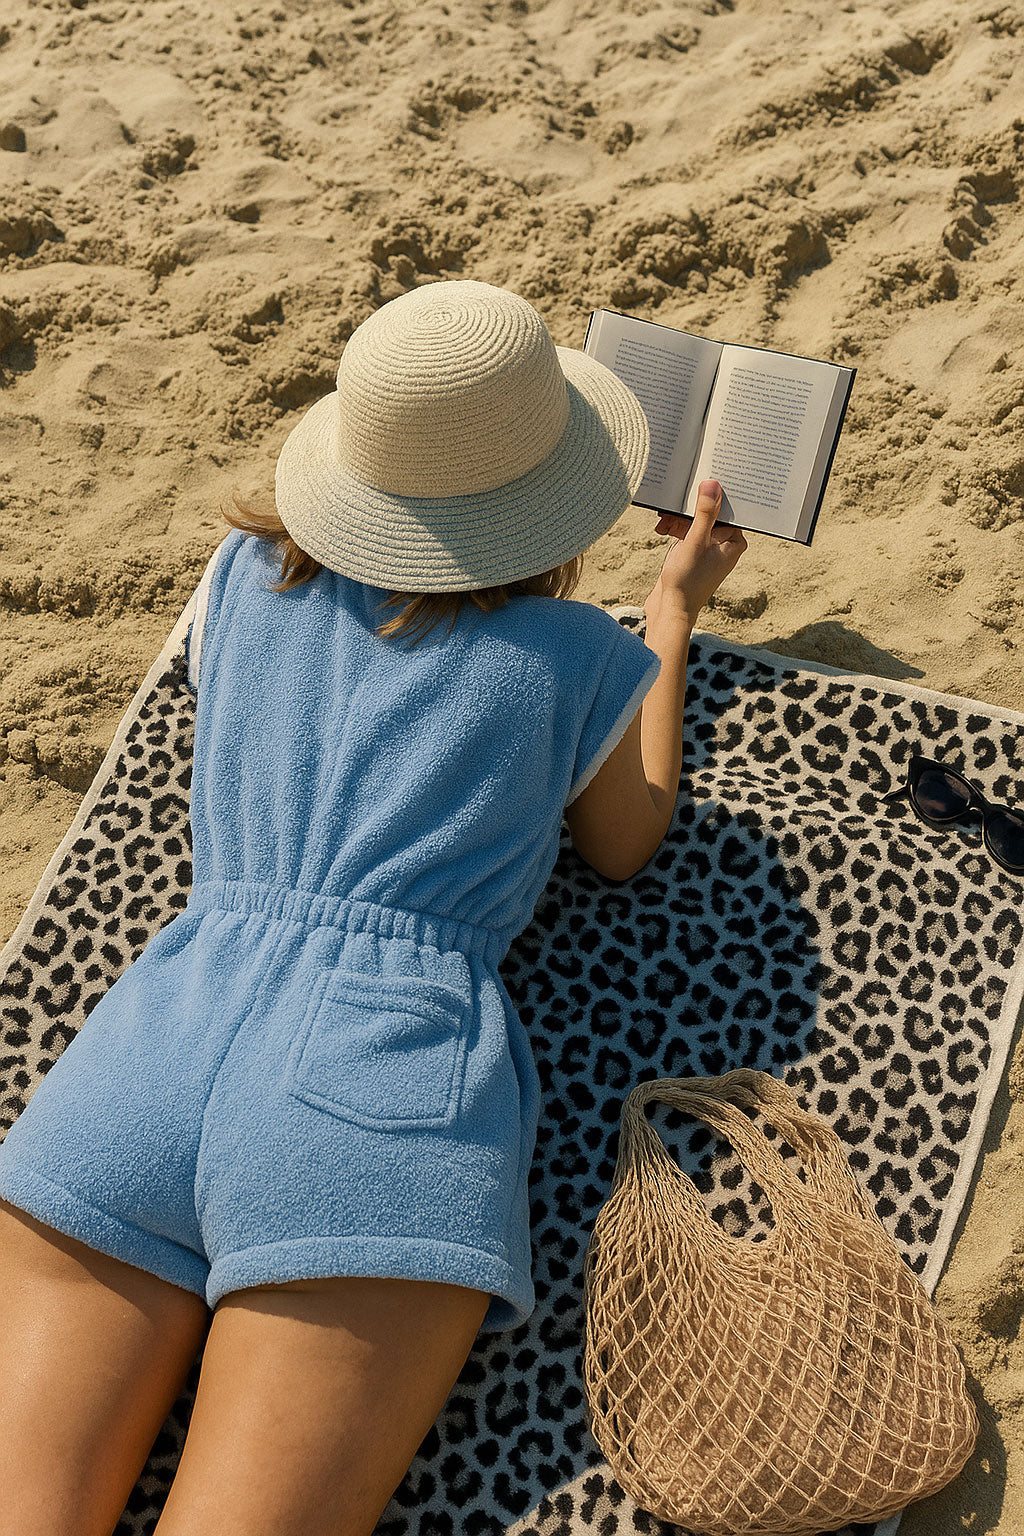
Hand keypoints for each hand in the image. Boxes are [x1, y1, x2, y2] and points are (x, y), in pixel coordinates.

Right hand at [645, 480, 746, 623]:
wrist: (670, 610)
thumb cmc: (687, 581)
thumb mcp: (695, 541)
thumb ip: (705, 513)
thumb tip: (713, 485)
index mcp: (734, 542)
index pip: (726, 509)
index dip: (709, 498)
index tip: (694, 488)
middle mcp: (724, 545)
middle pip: (708, 514)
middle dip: (687, 512)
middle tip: (670, 512)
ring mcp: (708, 550)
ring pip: (694, 522)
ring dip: (678, 520)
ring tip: (663, 524)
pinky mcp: (693, 554)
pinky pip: (687, 532)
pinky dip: (675, 529)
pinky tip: (663, 529)